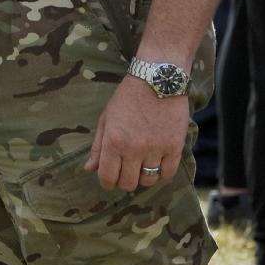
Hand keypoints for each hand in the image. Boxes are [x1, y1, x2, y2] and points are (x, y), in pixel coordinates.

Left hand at [85, 74, 189, 191]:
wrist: (158, 80)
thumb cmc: (128, 98)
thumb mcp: (106, 119)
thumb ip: (98, 146)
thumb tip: (89, 169)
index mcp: (113, 142)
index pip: (108, 177)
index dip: (107, 182)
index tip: (109, 180)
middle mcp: (134, 149)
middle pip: (129, 183)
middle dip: (124, 181)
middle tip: (126, 172)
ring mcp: (156, 149)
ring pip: (149, 180)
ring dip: (144, 176)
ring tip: (142, 165)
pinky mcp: (175, 147)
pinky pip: (168, 173)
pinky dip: (162, 172)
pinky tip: (158, 162)